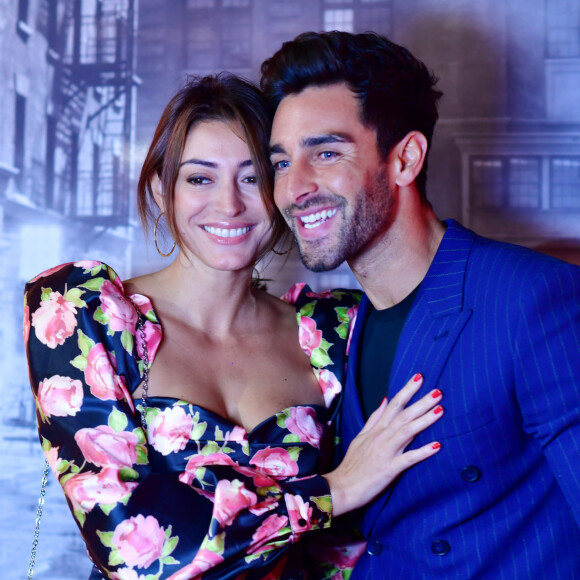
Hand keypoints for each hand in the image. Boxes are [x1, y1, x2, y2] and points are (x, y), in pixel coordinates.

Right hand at [323, 373, 442, 515]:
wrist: (341, 487)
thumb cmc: (352, 464)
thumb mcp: (361, 436)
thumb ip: (374, 419)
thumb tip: (386, 399)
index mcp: (376, 429)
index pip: (393, 405)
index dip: (407, 390)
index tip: (419, 378)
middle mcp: (381, 436)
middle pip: (404, 415)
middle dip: (421, 401)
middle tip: (438, 391)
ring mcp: (386, 451)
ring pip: (408, 431)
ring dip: (425, 420)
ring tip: (441, 409)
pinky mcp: (389, 468)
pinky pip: (409, 458)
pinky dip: (423, 451)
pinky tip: (437, 445)